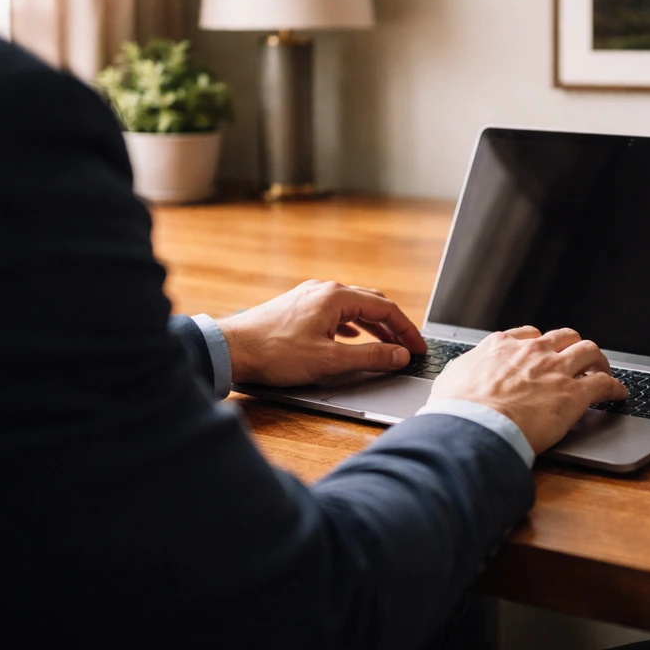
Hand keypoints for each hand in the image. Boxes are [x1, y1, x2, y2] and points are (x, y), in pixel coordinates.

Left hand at [216, 280, 426, 386]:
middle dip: (393, 326)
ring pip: (352, 307)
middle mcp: (324, 290)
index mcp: (336, 297)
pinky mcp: (297, 307)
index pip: (385, 308)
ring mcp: (309, 296)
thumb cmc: (275, 353)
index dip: (406, 330)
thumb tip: (400, 356)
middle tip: (407, 347)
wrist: (231, 349)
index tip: (418, 348)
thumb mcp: (330, 360)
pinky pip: (335, 312)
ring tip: (386, 345)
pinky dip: (352, 325)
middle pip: (371, 303)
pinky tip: (351, 338)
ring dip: (373, 326)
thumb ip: (371, 357)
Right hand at [428, 326, 626, 453]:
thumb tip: (458, 378)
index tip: (544, 351)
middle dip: (573, 346)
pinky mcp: (574, 394)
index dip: (541, 343)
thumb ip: (461, 373)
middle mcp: (532, 352)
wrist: (473, 427)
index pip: (530, 335)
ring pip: (589, 351)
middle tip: (578, 358)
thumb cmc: (458, 410)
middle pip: (565, 337)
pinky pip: (604, 384)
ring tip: (603, 369)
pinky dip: (615, 387)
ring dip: (599, 360)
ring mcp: (556, 370)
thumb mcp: (451, 380)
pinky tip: (619, 393)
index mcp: (502, 346)